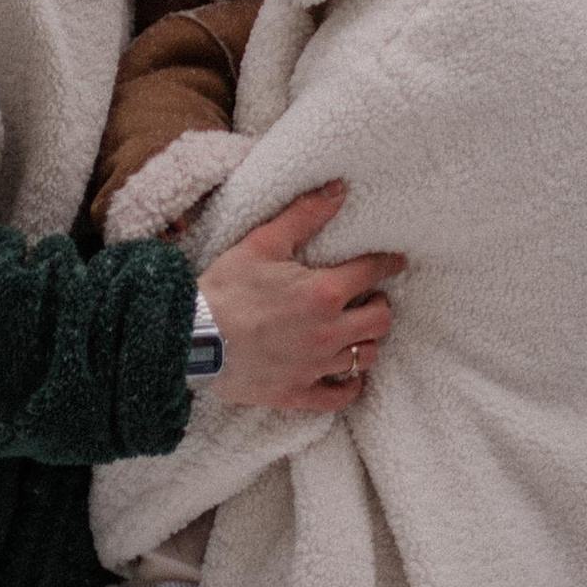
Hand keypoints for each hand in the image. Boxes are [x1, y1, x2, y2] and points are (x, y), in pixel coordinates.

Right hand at [198, 185, 403, 415]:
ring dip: (368, 341)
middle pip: (381, 320)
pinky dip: (350, 385)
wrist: (190, 338)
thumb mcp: (262, 243)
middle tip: (370, 298)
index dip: (388, 264)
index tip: (395, 262)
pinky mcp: (298, 393)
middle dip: (381, 305)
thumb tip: (339, 189)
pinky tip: (348, 375)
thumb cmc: (225, 289)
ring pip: (366, 357)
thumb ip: (304, 215)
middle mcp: (328, 332)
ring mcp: (315, 367)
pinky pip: (340, 397)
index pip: (372, 273)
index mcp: (323, 293)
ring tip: (357, 331)